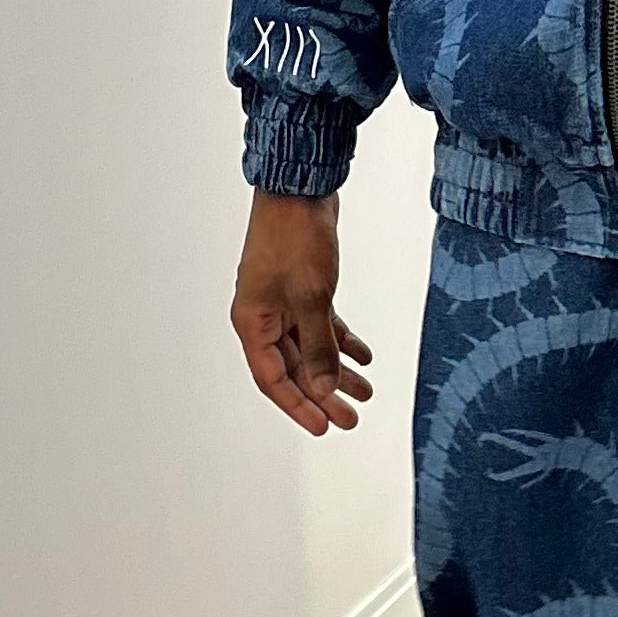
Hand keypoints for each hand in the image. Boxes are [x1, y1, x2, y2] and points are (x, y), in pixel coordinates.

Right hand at [231, 192, 374, 435]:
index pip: (274, 379)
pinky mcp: (302, 289)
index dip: (299, 406)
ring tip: (364, 391)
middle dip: (323, 394)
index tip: (324, 427)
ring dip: (336, 370)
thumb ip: (319, 346)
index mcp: (252, 322)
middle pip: (294, 368)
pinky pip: (320, 326)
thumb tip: (323, 389)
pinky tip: (363, 356)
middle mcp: (263, 317)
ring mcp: (282, 303)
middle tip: (351, 418)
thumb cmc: (295, 237)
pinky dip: (340, 341)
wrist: (301, 189)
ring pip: (310, 348)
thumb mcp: (312, 298)